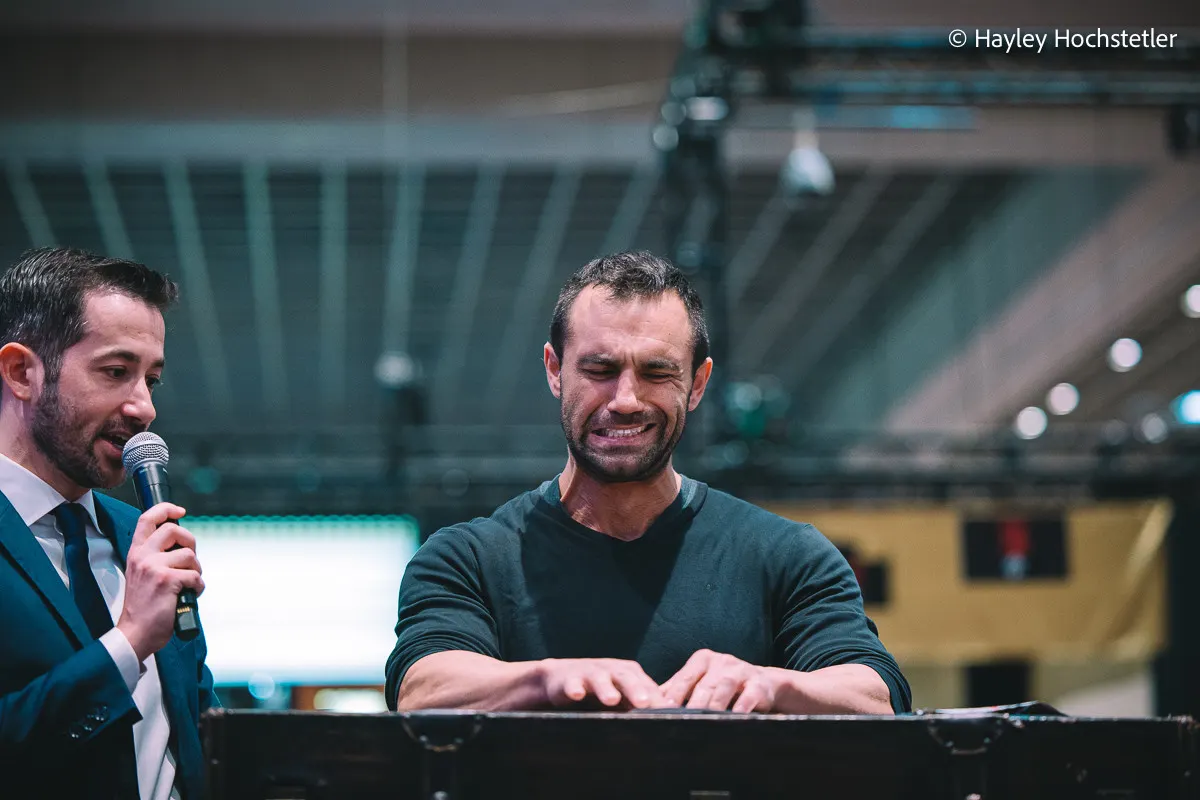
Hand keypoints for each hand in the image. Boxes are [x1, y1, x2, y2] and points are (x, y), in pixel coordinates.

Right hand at [115, 503, 203, 661]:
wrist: (136, 632)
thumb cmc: (143, 607)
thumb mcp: (142, 574)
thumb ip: (156, 556)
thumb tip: (181, 545)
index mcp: (136, 553)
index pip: (147, 519)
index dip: (166, 509)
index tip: (180, 511)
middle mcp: (143, 556)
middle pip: (174, 530)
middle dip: (190, 542)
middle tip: (190, 560)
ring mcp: (154, 567)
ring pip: (189, 555)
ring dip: (195, 570)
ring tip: (186, 584)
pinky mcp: (167, 580)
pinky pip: (195, 576)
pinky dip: (198, 587)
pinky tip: (188, 595)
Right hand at [537, 658, 673, 709]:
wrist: (562, 678)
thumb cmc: (601, 690)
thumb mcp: (624, 696)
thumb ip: (644, 704)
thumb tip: (673, 720)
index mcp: (630, 674)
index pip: (647, 687)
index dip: (657, 700)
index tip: (669, 715)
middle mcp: (612, 670)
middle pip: (626, 678)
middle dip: (635, 690)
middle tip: (644, 703)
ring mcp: (591, 673)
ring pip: (600, 679)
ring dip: (606, 688)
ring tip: (611, 700)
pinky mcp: (569, 679)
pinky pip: (572, 684)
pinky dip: (574, 688)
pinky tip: (577, 695)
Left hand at [660, 649, 777, 712]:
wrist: (763, 683)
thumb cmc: (723, 684)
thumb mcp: (701, 681)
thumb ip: (677, 689)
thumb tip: (647, 701)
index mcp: (702, 660)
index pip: (684, 677)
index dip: (673, 694)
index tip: (662, 709)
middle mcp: (720, 661)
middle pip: (703, 685)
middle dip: (692, 703)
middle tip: (681, 721)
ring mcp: (740, 670)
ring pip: (724, 687)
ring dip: (714, 705)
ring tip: (705, 721)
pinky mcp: (758, 683)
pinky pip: (750, 695)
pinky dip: (742, 706)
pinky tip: (735, 717)